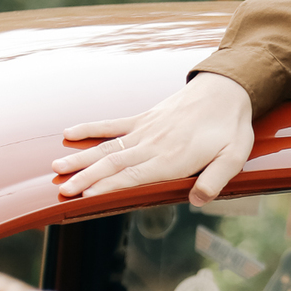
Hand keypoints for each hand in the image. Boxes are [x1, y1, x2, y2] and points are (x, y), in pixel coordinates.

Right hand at [54, 72, 253, 202]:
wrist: (227, 90)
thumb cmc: (231, 128)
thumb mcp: (233, 157)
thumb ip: (215, 180)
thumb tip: (197, 200)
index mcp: (173, 159)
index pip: (134, 178)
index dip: (109, 188)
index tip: (86, 198)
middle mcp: (154, 145)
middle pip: (114, 165)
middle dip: (86, 179)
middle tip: (63, 191)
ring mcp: (146, 130)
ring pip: (107, 148)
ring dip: (81, 159)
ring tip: (57, 169)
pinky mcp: (144, 118)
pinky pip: (113, 125)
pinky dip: (91, 129)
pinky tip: (69, 133)